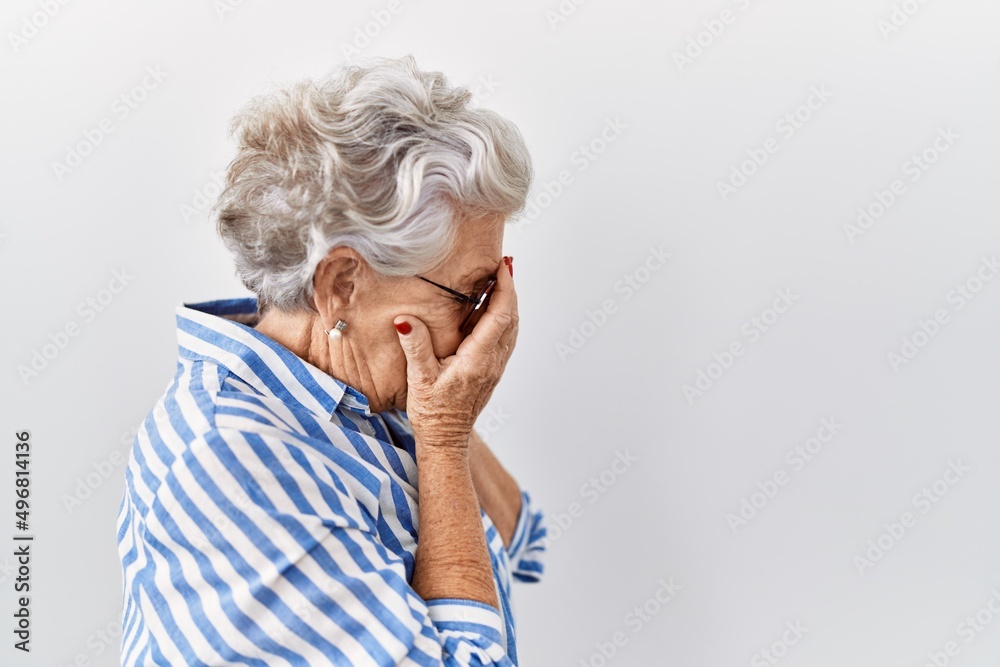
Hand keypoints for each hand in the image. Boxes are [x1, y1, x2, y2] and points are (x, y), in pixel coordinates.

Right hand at [394, 257, 517, 449]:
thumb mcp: (419, 379)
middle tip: (504, 264)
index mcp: (478, 360)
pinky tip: (493, 308)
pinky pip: (505, 337)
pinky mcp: (491, 370)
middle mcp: (492, 362)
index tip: (502, 267)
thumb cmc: (432, 412)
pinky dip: (503, 317)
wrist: (446, 440)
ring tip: (501, 279)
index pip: (500, 317)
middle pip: (511, 318)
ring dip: (508, 302)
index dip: (504, 289)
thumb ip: (415, 346)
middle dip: (510, 289)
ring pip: (511, 328)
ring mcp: (495, 367)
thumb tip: (405, 319)